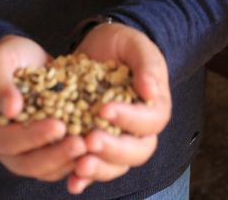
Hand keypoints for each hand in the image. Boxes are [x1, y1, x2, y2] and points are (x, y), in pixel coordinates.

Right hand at [0, 35, 86, 183]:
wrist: (24, 59)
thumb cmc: (8, 58)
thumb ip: (0, 83)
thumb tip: (11, 110)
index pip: (6, 141)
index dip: (31, 137)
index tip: (58, 125)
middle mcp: (4, 147)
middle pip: (26, 163)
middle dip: (55, 155)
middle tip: (81, 143)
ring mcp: (25, 151)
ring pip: (45, 169)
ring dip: (68, 161)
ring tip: (91, 146)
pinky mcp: (45, 149)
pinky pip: (59, 163)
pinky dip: (75, 158)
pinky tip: (94, 146)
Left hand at [67, 22, 171, 194]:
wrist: (97, 47)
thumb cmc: (121, 44)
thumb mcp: (135, 44)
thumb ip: (147, 64)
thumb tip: (151, 91)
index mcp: (154, 106)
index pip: (150, 121)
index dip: (129, 119)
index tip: (103, 108)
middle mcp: (139, 130)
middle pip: (136, 151)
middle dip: (113, 150)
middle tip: (90, 140)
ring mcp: (117, 141)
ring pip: (116, 166)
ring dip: (99, 169)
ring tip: (79, 165)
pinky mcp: (96, 146)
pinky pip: (95, 168)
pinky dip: (84, 178)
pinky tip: (72, 182)